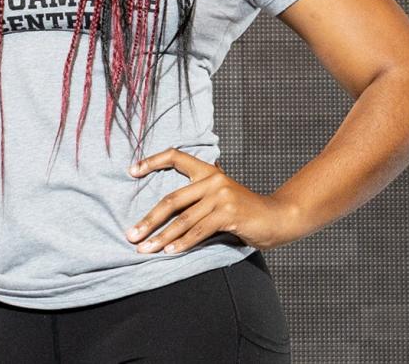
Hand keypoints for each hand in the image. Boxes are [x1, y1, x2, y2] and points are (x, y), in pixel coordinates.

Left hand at [125, 148, 300, 254]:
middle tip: (131, 235)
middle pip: (172, 200)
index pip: (176, 156)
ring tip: (145, 249)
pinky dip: (182, 243)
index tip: (131, 171)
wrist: (277, 218)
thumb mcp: (220, 198)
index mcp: (209, 171)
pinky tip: (170, 252)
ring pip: (183, 219)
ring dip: (161, 237)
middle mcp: (213, 179)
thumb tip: (165, 216)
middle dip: (148, 219)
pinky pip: (199, 231)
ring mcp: (221, 196)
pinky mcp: (229, 214)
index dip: (152, 161)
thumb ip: (199, 199)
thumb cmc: (245, 212)